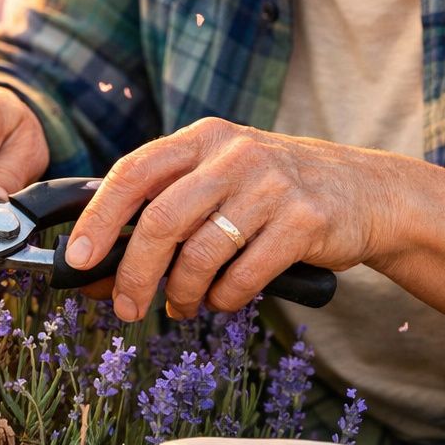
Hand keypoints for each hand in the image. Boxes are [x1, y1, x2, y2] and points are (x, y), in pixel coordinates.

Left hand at [64, 118, 395, 320]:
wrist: (367, 192)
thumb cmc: (275, 191)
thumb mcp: (223, 176)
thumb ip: (169, 205)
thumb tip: (99, 263)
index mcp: (204, 138)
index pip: (134, 173)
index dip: (99, 219)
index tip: (77, 259)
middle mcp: (234, 154)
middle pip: (160, 220)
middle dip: (134, 273)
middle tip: (125, 307)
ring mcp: (271, 185)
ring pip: (200, 254)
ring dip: (181, 293)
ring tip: (180, 306)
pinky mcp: (304, 221)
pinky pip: (243, 276)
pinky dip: (224, 300)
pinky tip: (222, 300)